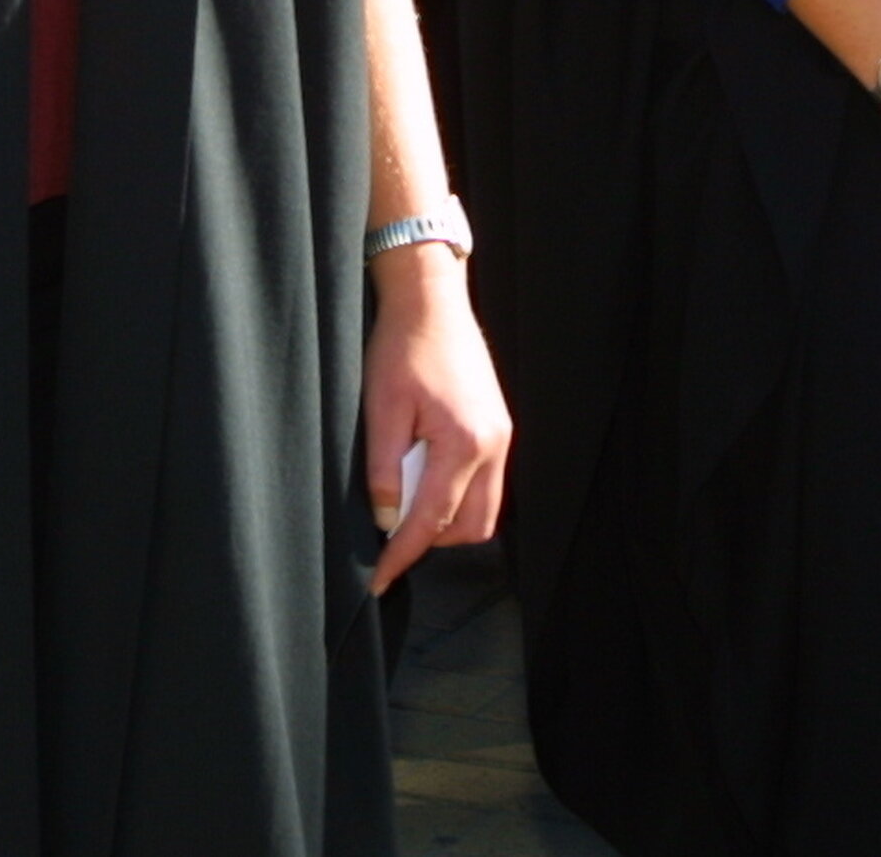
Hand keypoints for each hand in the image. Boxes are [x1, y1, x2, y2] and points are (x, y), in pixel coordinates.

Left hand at [359, 244, 508, 594]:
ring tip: (406, 503)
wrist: (431, 300)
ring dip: (447, 520)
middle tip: (390, 536)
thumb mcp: (381, 408)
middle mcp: (494, 446)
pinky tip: (425, 478)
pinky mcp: (499, 427)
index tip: (378, 580)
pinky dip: (458, 494)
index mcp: (464, 443)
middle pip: (471, 526)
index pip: (432, 521)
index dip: (402, 554)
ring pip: (484, 509)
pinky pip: (486, 483)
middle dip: (431, 541)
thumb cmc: (402, 347)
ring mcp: (502, 437)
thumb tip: (385, 520)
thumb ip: (383, 470)